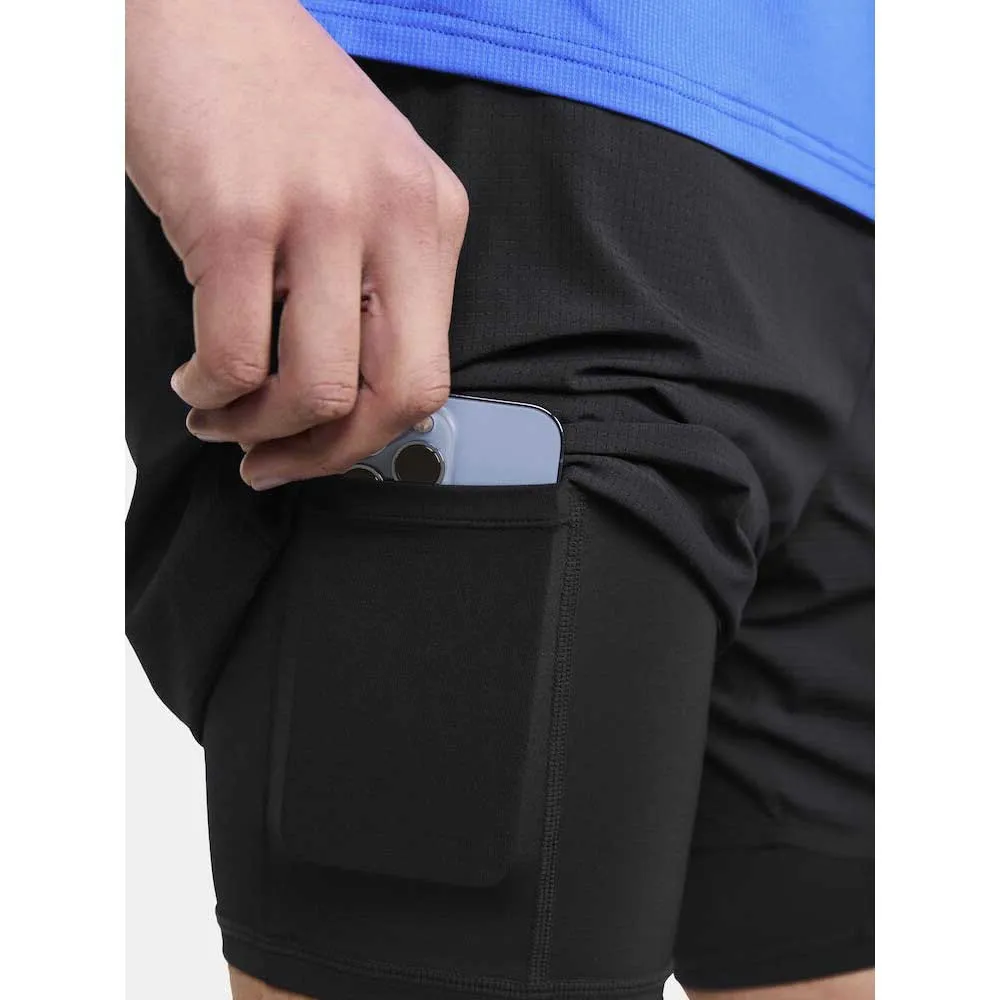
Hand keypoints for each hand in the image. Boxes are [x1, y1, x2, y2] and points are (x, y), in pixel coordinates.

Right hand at [126, 0, 467, 488]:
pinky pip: (236, 357)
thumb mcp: (360, 185)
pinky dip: (211, 391)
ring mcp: (320, 211)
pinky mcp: (237, 214)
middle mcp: (394, 215)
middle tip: (274, 463)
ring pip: (317, 390)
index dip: (373, 439)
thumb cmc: (270, 103)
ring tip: (221, 418)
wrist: (195, 2)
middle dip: (330, 455)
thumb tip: (347, 395)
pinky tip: (195, 379)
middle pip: (399, 396)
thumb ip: (372, 279)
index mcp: (434, 217)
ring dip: (259, 430)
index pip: (431, 372)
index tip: (322, 452)